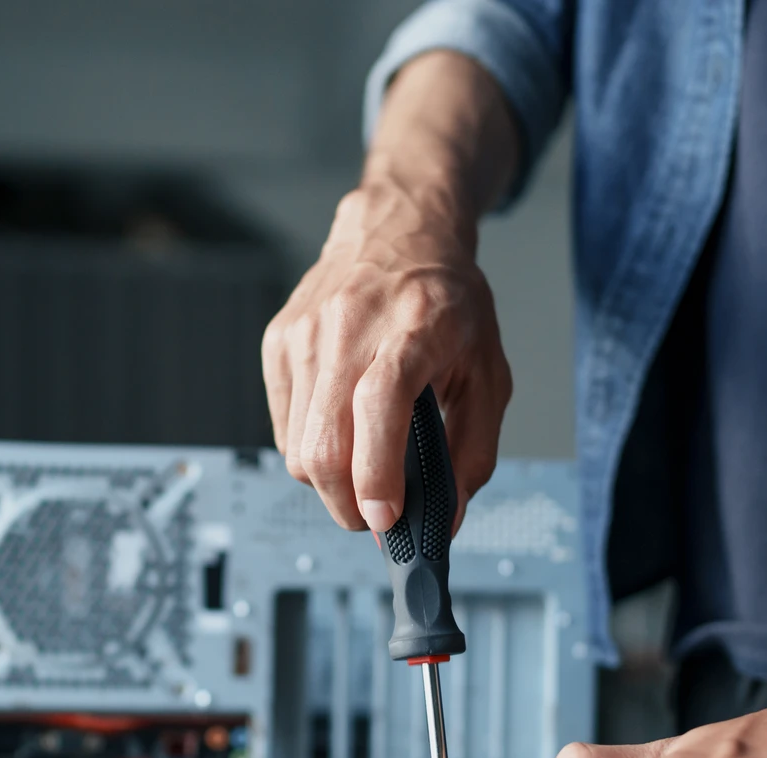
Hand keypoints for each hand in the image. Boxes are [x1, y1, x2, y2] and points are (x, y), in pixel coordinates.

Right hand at [260, 50, 517, 532]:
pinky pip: (285, 429)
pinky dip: (312, 450)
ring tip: (363, 467)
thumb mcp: (487, 370)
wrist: (396, 230)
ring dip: (331, 482)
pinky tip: (341, 431)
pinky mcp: (279, 342)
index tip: (385, 517)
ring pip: (299, 448)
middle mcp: (350, 325)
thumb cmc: (445, 300)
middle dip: (349, 504)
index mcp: (414, 326)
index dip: (377, 473)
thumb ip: (473, 450)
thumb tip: (447, 518)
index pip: (379, 404)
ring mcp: (305, 333)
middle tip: (378, 515)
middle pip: (326, 445)